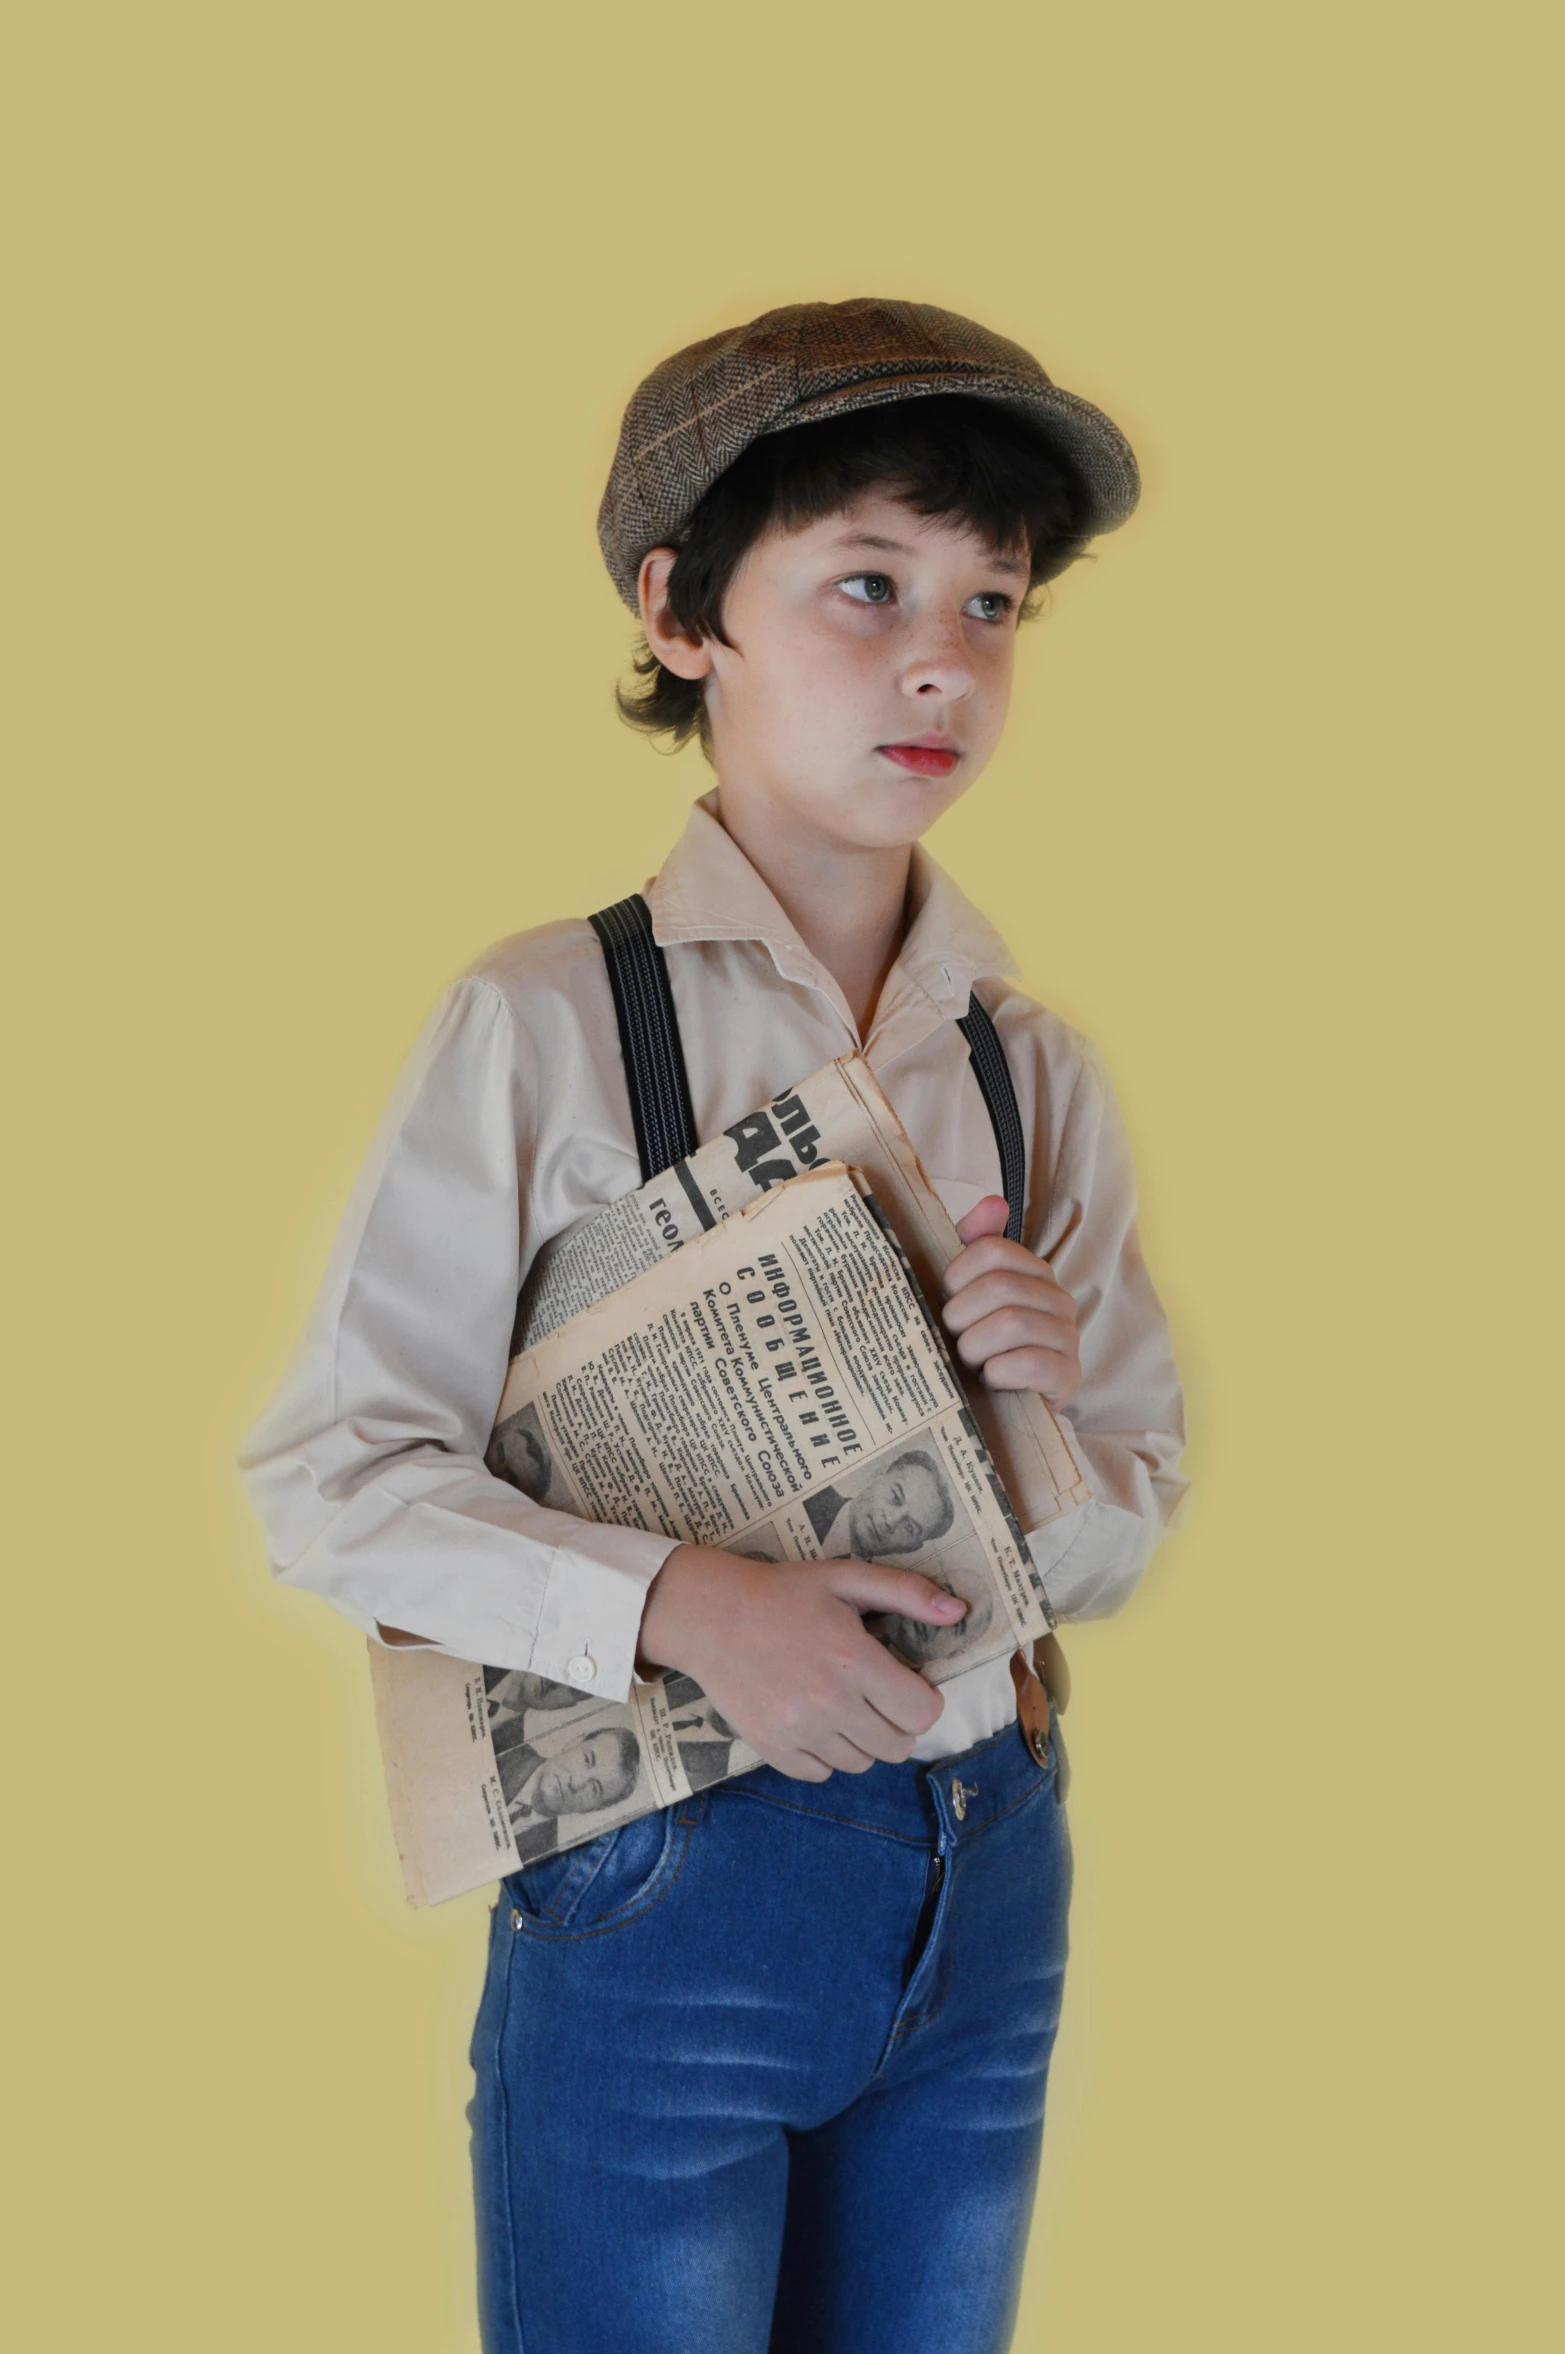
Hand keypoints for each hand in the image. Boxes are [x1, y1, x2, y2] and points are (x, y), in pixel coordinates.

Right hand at [635, 1545, 966, 1781]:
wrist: (709, 1615)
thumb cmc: (782, 1593)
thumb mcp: (846, 1578)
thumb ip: (906, 1592)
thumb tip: (959, 1611)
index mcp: (853, 1659)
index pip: (921, 1713)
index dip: (923, 1700)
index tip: (906, 1684)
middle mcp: (828, 1702)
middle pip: (897, 1746)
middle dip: (896, 1722)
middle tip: (874, 1694)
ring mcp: (797, 1730)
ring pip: (861, 1764)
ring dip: (861, 1740)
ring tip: (841, 1704)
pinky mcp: (771, 1748)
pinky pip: (820, 1774)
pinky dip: (824, 1754)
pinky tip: (813, 1720)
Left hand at [941, 1195, 1080, 1405]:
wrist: (1003, 1403)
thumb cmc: (981, 1343)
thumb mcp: (968, 1292)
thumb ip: (976, 1243)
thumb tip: (993, 1202)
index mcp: (1034, 1272)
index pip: (992, 1250)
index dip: (957, 1276)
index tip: (948, 1299)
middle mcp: (1058, 1299)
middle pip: (999, 1287)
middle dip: (962, 1316)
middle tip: (956, 1337)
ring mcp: (1068, 1337)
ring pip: (1012, 1324)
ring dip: (976, 1347)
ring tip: (971, 1360)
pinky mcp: (1068, 1375)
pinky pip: (1031, 1364)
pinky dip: (998, 1372)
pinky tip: (991, 1378)